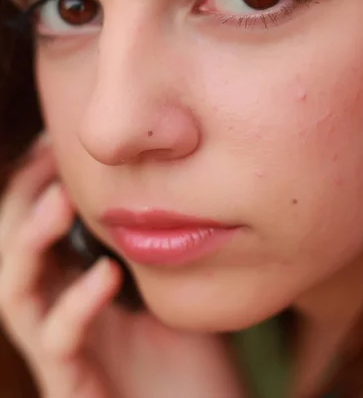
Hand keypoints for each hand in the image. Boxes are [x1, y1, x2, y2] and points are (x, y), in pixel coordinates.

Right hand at [0, 137, 245, 397]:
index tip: (55, 142)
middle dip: (23, 199)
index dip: (36, 183)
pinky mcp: (72, 388)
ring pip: (15, 293)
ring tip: (62, 200)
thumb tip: (160, 178)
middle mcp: (58, 314)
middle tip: (48, 156)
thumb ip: (153, 239)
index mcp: (74, 287)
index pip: (34, 229)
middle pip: (12, 252)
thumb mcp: (170, 282)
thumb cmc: (192, 354)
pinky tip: (106, 274)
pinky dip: (76, 304)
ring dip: (31, 241)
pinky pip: (58, 344)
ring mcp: (61, 353)